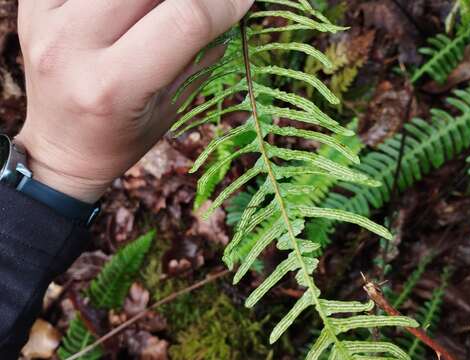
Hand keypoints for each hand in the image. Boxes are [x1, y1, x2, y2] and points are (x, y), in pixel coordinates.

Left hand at [15, 0, 252, 202]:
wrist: (59, 148)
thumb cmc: (119, 139)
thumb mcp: (169, 110)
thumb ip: (198, 57)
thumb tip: (228, 10)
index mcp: (112, 87)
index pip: (184, 20)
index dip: (225, 3)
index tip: (245, 0)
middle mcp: (71, 47)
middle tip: (205, 7)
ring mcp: (44, 19)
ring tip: (163, 15)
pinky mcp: (32, 4)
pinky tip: (130, 12)